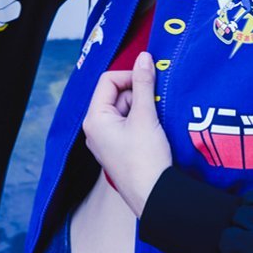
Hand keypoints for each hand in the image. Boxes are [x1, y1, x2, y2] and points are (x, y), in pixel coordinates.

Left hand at [82, 52, 171, 217]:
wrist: (154, 196)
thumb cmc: (145, 158)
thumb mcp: (145, 116)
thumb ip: (144, 84)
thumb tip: (144, 56)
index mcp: (94, 118)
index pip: (108, 81)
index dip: (130, 76)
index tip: (151, 80)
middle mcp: (96, 128)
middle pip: (117, 94)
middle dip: (139, 94)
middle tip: (158, 103)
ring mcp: (107, 140)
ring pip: (126, 109)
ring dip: (144, 107)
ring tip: (158, 119)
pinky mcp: (119, 149)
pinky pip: (130, 124)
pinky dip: (144, 121)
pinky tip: (157, 129)